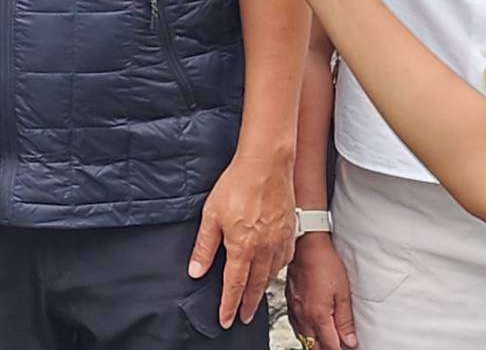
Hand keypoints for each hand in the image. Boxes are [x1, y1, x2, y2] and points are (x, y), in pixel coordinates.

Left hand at [189, 151, 296, 328]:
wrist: (266, 165)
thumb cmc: (237, 185)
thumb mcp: (211, 215)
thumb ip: (204, 246)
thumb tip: (196, 271)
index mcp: (242, 248)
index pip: (234, 286)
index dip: (229, 305)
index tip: (226, 319)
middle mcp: (263, 250)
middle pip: (255, 286)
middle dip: (247, 304)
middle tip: (243, 317)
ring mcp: (279, 242)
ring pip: (271, 275)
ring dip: (261, 289)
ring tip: (254, 297)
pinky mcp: (289, 233)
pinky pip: (284, 261)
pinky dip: (276, 271)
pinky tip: (272, 270)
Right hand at [287, 235, 358, 348]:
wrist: (306, 245)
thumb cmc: (324, 263)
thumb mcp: (343, 293)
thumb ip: (345, 320)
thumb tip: (350, 340)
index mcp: (317, 315)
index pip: (331, 346)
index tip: (349, 348)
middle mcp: (303, 316)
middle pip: (315, 346)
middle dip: (327, 348)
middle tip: (340, 345)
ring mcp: (294, 309)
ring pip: (304, 338)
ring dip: (316, 343)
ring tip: (328, 340)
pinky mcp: (289, 301)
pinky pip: (296, 325)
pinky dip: (306, 332)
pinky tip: (311, 328)